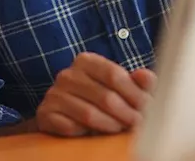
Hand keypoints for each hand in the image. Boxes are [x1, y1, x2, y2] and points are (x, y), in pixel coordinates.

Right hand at [35, 52, 155, 136]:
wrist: (65, 113)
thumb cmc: (99, 97)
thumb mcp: (120, 86)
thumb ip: (137, 81)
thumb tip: (147, 77)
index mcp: (86, 61)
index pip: (114, 75)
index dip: (134, 94)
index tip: (148, 108)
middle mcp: (67, 75)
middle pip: (105, 96)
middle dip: (126, 113)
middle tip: (138, 123)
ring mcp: (53, 94)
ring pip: (89, 114)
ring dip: (110, 125)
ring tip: (121, 129)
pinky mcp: (45, 114)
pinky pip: (70, 127)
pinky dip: (86, 133)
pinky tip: (95, 134)